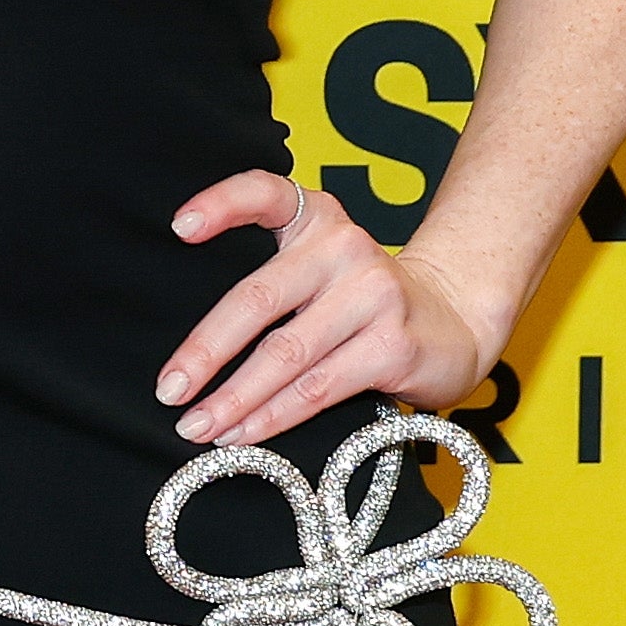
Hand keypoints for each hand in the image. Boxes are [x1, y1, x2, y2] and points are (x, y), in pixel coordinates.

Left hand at [153, 172, 495, 450]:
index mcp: (317, 218)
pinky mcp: (392, 345)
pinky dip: (273, 417)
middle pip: (258, 299)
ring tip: (198, 426)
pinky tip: (243, 432)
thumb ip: (269, 278)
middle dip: (205, 351)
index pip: (266, 193)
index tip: (179, 228)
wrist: (456, 320)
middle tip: (169, 389)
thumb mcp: (320, 264)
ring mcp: (374, 296)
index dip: (220, 206)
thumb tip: (190, 350)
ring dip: (233, 398)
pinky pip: (318, 388)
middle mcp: (344, 248)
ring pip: (285, 355)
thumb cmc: (363, 299)